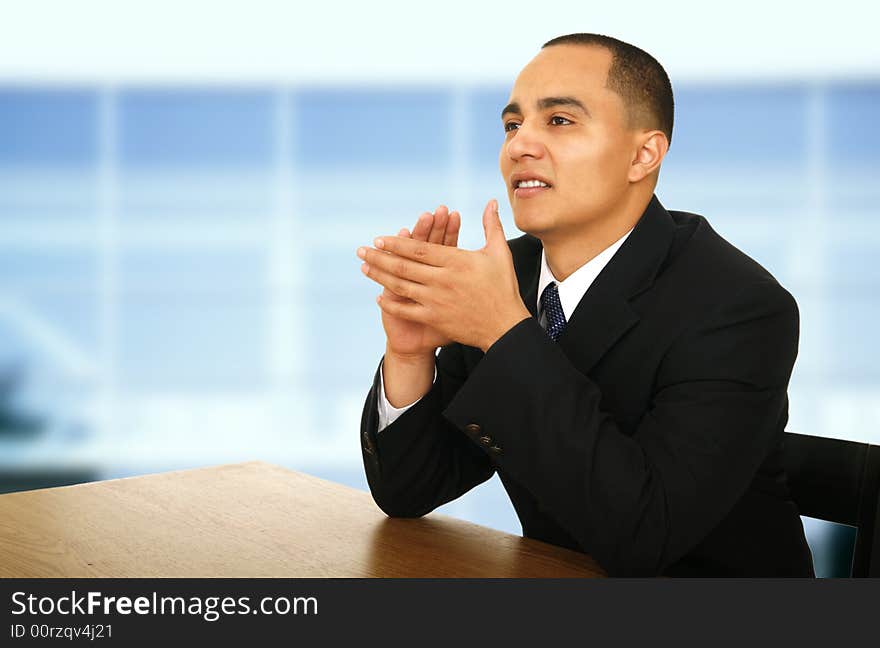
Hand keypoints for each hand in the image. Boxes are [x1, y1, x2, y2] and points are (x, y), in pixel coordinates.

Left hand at [359, 199, 529, 351]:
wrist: (505, 327)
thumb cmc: (503, 288)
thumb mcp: (500, 253)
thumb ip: (492, 226)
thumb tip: (492, 202)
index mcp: (456, 261)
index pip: (419, 249)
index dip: (397, 243)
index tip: (379, 238)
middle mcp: (442, 280)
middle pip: (403, 266)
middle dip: (379, 257)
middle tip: (362, 250)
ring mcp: (436, 300)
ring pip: (401, 286)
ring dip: (380, 276)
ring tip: (364, 267)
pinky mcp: (435, 318)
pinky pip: (407, 310)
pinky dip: (391, 303)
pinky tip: (379, 296)